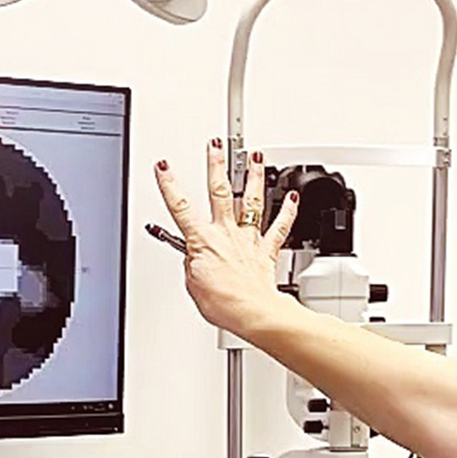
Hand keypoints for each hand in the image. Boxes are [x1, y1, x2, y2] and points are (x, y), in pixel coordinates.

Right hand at [153, 138, 300, 336]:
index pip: (180, 207)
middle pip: (219, 192)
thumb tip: (193, 259)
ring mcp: (248, 239)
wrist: (252, 311)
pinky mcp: (266, 250)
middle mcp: (226, 234)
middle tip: (215, 146)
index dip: (170, 185)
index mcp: (203, 241)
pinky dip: (288, 211)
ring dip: (253, 177)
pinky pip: (279, 227)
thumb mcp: (192, 285)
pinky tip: (292, 197)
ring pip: (250, 201)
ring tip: (256, 158)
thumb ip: (191, 265)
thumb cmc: (223, 303)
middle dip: (215, 165)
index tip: (164, 166)